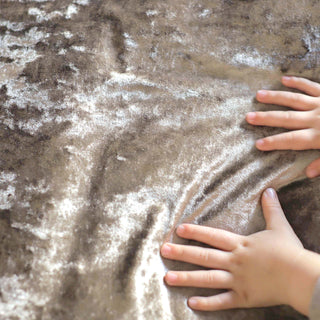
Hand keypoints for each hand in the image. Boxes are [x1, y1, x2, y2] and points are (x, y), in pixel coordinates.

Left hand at [161, 189, 319, 314]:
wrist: (302, 277)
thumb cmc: (290, 251)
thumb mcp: (279, 226)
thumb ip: (271, 208)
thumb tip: (269, 190)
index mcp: (240, 244)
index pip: (213, 236)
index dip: (195, 232)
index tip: (179, 229)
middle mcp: (234, 261)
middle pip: (203, 256)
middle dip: (182, 252)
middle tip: (163, 250)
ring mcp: (237, 280)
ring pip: (207, 278)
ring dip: (187, 278)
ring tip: (168, 277)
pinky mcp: (243, 298)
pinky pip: (222, 301)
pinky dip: (207, 303)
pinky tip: (191, 302)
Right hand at [246, 76, 319, 177]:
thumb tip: (307, 172)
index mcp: (319, 136)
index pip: (291, 141)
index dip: (274, 143)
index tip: (257, 144)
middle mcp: (316, 118)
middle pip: (286, 119)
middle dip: (266, 118)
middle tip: (248, 116)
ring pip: (294, 100)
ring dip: (275, 98)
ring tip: (258, 95)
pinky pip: (311, 85)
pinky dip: (297, 82)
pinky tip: (284, 79)